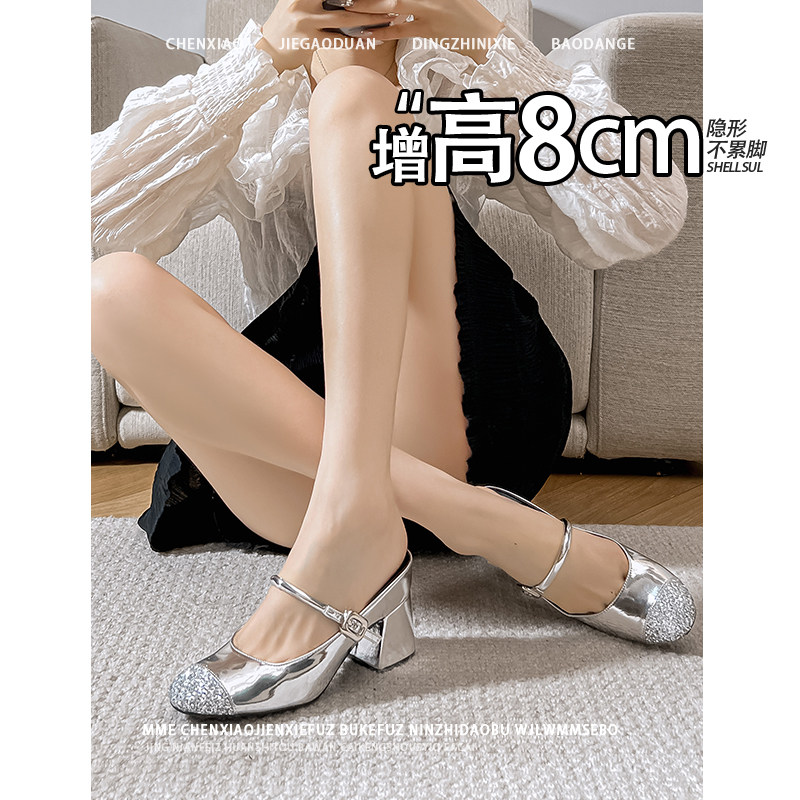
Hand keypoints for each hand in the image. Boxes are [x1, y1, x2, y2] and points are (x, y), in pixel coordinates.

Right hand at [257, 0, 397, 72]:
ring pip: (343, 18)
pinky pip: (337, 39)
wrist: (269, 51)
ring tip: (387, 19)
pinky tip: (372, 38)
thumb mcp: (296, 3)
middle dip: (367, 1)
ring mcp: (304, 21)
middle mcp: (300, 2)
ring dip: (368, 19)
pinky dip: (356, 39)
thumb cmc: (287, 26)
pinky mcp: (308, 41)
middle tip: (389, 1)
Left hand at [343, 0, 504, 62]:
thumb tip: (396, 5)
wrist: (485, 35)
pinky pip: (400, 29)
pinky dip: (382, 31)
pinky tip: (366, 32)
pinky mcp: (428, 30)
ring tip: (348, 8)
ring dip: (368, 8)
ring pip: (391, 6)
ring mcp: (428, 10)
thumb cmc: (465, 12)